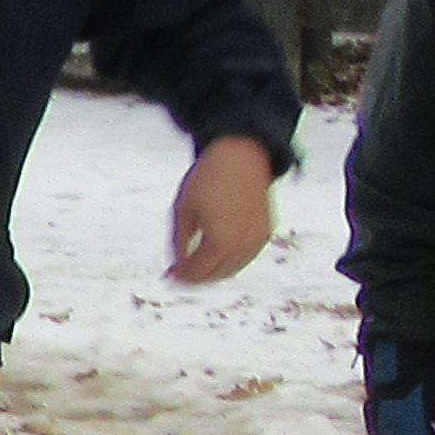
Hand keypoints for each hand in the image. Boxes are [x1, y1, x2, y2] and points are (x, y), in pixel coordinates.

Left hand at [168, 134, 275, 283]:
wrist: (241, 156)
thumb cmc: (208, 179)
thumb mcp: (182, 210)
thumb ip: (178, 243)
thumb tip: (176, 268)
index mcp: (220, 241)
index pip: (198, 272)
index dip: (181, 276)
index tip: (168, 275)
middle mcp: (242, 245)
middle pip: (215, 275)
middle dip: (196, 277)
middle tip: (179, 274)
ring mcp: (257, 240)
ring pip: (232, 269)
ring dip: (213, 272)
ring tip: (195, 266)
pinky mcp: (265, 233)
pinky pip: (245, 257)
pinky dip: (229, 261)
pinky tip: (214, 255)